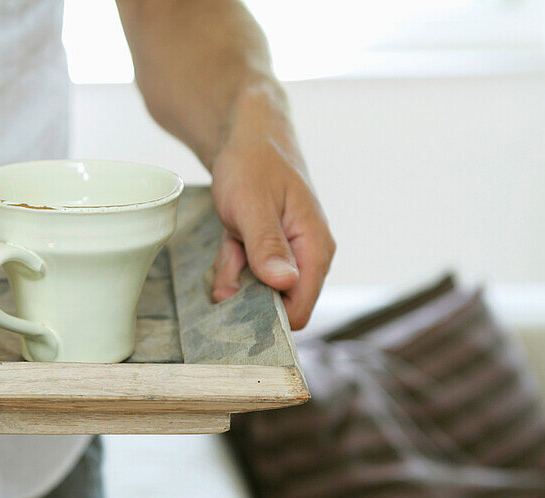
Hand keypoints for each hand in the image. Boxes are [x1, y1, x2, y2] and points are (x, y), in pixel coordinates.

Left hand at [209, 87, 334, 329]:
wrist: (246, 134)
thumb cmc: (253, 162)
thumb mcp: (253, 204)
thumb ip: (268, 246)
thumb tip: (284, 283)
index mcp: (315, 248)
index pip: (299, 309)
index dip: (267, 315)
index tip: (235, 301)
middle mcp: (308, 256)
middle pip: (277, 305)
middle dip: (245, 294)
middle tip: (229, 261)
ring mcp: (290, 255)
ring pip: (259, 292)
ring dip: (235, 276)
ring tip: (231, 241)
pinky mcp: (272, 252)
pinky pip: (248, 276)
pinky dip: (232, 263)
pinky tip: (231, 239)